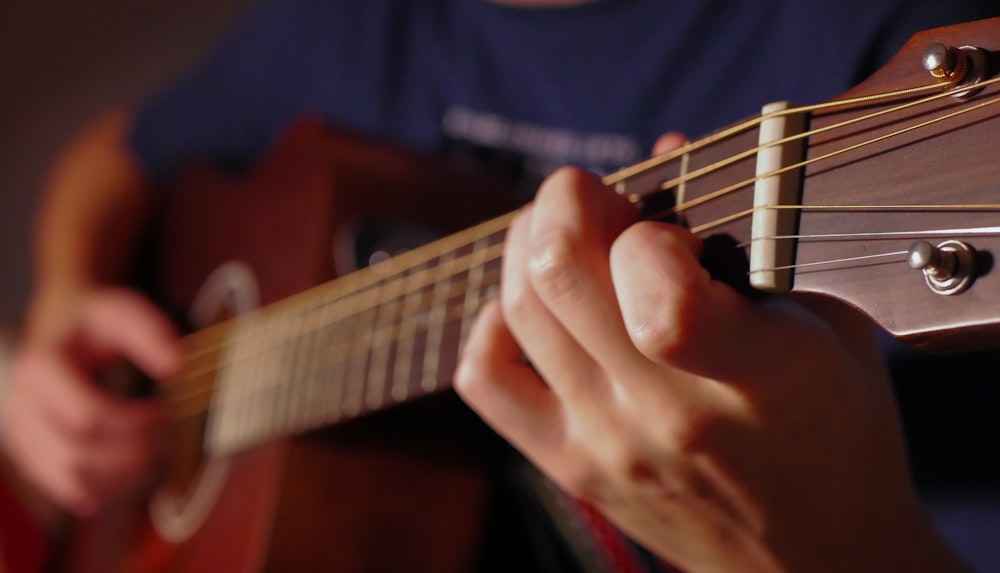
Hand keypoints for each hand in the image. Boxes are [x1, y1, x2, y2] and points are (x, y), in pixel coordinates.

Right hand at [2, 284, 181, 514]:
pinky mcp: (32, 452)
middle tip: (163, 435)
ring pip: (69, 479)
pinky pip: (63, 487)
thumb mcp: (121, 312)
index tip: (164, 411)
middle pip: (77, 453)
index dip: (133, 422)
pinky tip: (130, 472)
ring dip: (118, 475)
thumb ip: (149, 333)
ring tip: (151, 452)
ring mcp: (21, 432)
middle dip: (129, 451)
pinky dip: (102, 489)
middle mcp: (21, 404)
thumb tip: (176, 367)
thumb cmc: (94, 322)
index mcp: (40, 367)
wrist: (60, 327)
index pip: (88, 417)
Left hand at [455, 139, 957, 570]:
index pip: (654, 285)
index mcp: (750, 377)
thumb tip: (662, 151)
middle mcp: (661, 415)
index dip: (649, 228)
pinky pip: (485, 381)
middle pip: (556, 276)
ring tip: (566, 236)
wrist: (819, 552)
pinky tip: (534, 311)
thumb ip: (755, 232)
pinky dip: (493, 325)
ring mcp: (604, 444)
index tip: (669, 225)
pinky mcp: (570, 466)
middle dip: (564, 201)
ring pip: (518, 312)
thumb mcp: (830, 322)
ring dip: (529, 247)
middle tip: (593, 195)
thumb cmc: (839, 431)